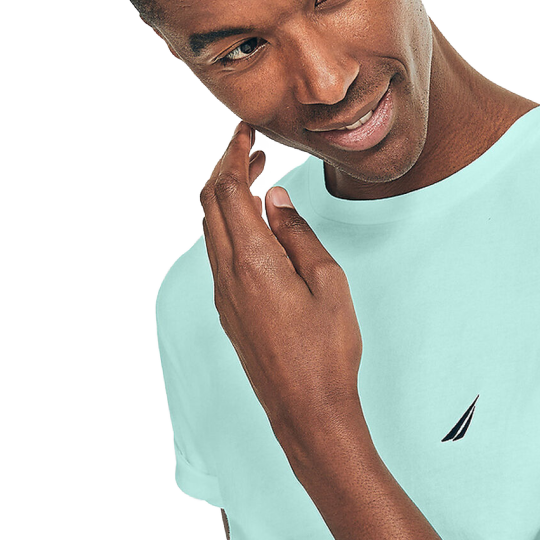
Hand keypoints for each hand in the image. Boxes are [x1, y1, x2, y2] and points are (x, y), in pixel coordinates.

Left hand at [199, 121, 364, 459]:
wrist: (307, 410)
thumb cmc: (327, 351)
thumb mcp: (328, 282)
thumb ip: (298, 235)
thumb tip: (275, 198)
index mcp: (254, 262)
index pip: (228, 190)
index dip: (232, 153)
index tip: (247, 130)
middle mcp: (228, 276)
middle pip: (210, 205)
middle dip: (225, 168)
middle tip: (250, 145)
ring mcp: (224, 296)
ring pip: (211, 230)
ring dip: (226, 196)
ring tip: (253, 175)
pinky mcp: (229, 312)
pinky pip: (219, 254)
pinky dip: (230, 225)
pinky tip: (254, 222)